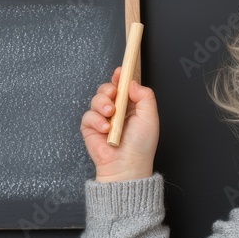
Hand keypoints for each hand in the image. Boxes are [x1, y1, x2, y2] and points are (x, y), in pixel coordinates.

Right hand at [80, 66, 159, 181]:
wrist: (127, 165)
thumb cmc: (141, 145)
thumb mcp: (150, 117)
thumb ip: (144, 96)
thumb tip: (132, 82)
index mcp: (131, 106)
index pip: (123, 86)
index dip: (120, 77)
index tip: (120, 72)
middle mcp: (116, 111)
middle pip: (107, 89)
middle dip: (109, 88)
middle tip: (114, 94)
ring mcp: (102, 119)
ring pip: (96, 99)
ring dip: (102, 104)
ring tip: (110, 114)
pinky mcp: (90, 128)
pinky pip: (88, 116)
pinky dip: (96, 120)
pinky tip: (105, 129)